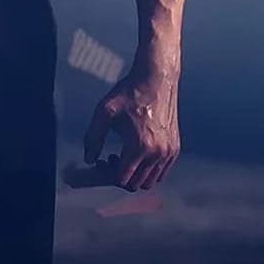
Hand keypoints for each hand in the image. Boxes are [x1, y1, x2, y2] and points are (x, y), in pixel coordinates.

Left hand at [83, 60, 179, 190]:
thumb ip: (93, 137)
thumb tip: (89, 158)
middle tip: (111, 159)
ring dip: (135, 175)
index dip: (108, 175)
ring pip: (151, 181)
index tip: (103, 162)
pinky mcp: (175, 148)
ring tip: (125, 156)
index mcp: (139, 146)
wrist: (156, 78)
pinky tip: (139, 153)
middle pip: (136, 184)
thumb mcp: (104, 111)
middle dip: (120, 177)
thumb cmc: (131, 92)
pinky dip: (149, 170)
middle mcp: (157, 153)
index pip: (122, 179)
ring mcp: (168, 152)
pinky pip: (162, 171)